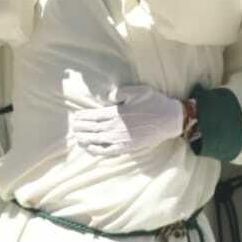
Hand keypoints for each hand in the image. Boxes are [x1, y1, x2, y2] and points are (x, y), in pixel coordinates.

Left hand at [69, 85, 185, 157]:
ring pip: (98, 140)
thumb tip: (109, 96)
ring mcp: (121, 138)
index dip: (83, 117)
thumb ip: (121, 92)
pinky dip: (98, 150)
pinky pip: (109, 151)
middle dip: (81, 127)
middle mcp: (116, 126)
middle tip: (72, 127)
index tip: (75, 117)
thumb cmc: (154, 102)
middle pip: (93, 128)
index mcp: (117, 112)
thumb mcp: (138, 91)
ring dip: (85, 139)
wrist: (169, 119)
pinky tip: (91, 148)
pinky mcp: (127, 147)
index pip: (95, 115)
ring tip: (76, 137)